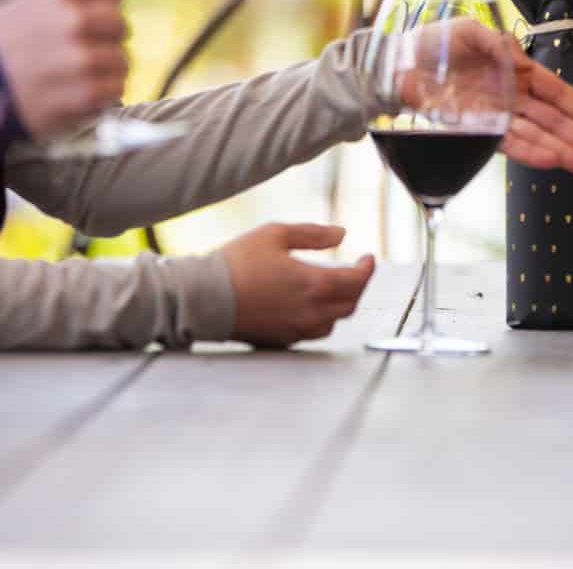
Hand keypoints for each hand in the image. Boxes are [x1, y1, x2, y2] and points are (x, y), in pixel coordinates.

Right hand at [0, 0, 129, 139]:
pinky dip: (102, 95)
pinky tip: (78, 96)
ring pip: (121, 59)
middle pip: (120, 24)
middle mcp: (74, 19)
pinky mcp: (84, 94)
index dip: (105, 8)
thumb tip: (102, 3)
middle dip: (107, 40)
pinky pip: (115, 89)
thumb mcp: (17, 7)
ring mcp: (81, 58)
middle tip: (87, 54)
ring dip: (105, 71)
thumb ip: (60, 3)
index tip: (95, 23)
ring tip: (78, 80)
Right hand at [222, 222, 374, 346]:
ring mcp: (296, 328)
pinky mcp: (282, 338)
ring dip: (341, 304)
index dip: (368, 268)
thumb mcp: (276, 234)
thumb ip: (313, 234)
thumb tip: (341, 234)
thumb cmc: (235, 264)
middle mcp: (310, 311)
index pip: (357, 281)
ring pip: (334, 321)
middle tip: (356, 272)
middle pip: (351, 303)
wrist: (204, 296)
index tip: (368, 259)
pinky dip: (322, 318)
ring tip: (335, 287)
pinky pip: (314, 332)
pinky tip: (312, 305)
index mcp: (313, 284)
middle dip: (358, 286)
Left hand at [397, 19, 572, 173]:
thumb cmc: (432, 44)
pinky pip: (508, 144)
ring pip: (537, 136)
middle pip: (553, 121)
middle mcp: (511, 98)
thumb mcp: (469, 31)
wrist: (396, 66)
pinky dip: (531, 152)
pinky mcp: (477, 131)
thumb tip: (522, 61)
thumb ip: (498, 44)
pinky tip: (553, 160)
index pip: (555, 93)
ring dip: (562, 150)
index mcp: (515, 72)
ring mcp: (495, 117)